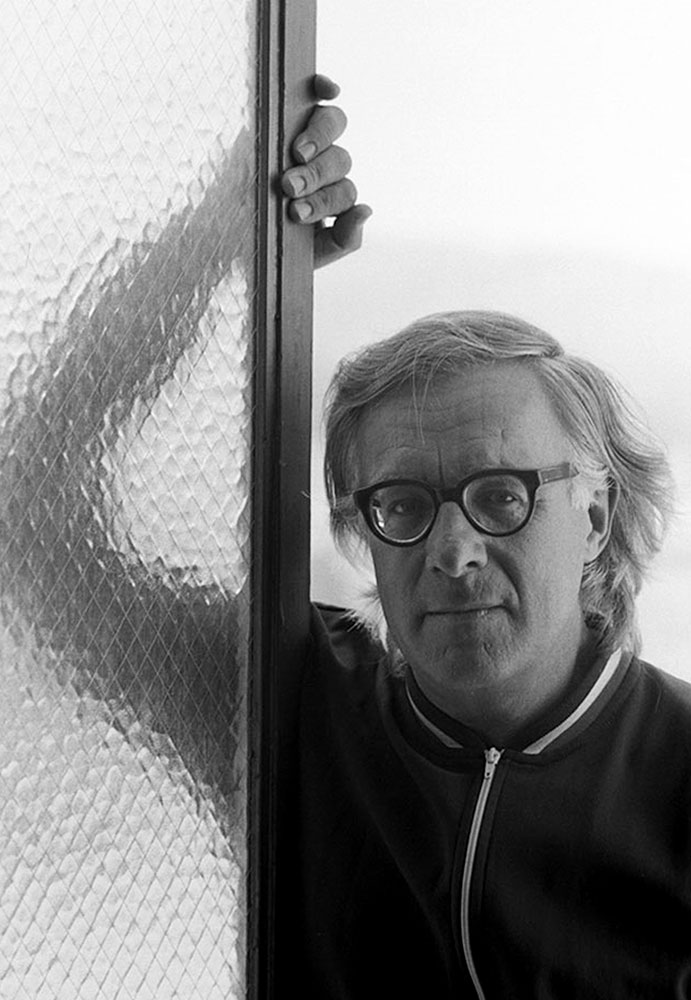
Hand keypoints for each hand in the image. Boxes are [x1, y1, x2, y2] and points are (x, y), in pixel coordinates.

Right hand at [282, 74, 371, 268]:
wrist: (227, 234)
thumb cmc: (270, 242)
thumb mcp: (309, 253)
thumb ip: (342, 239)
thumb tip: (366, 210)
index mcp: (333, 196)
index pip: (345, 192)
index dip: (325, 201)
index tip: (295, 213)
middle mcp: (326, 165)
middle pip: (339, 160)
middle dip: (316, 176)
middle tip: (289, 187)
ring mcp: (309, 136)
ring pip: (334, 126)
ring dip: (318, 139)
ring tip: (296, 155)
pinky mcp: (288, 113)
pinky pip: (316, 95)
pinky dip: (324, 89)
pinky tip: (328, 90)